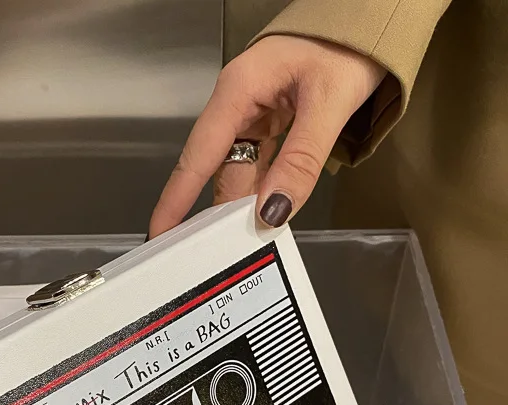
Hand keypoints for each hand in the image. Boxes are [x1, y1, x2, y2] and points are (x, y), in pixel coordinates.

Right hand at [149, 35, 385, 236]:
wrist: (371, 16)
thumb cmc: (349, 43)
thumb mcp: (329, 102)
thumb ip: (301, 160)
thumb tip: (273, 211)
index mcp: (237, 92)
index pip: (197, 156)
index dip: (176, 198)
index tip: (160, 232)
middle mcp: (237, 104)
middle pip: (218, 169)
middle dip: (216, 211)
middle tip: (212, 253)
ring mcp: (253, 113)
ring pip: (240, 170)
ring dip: (245, 203)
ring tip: (246, 239)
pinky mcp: (270, 120)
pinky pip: (259, 162)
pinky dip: (264, 188)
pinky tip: (268, 210)